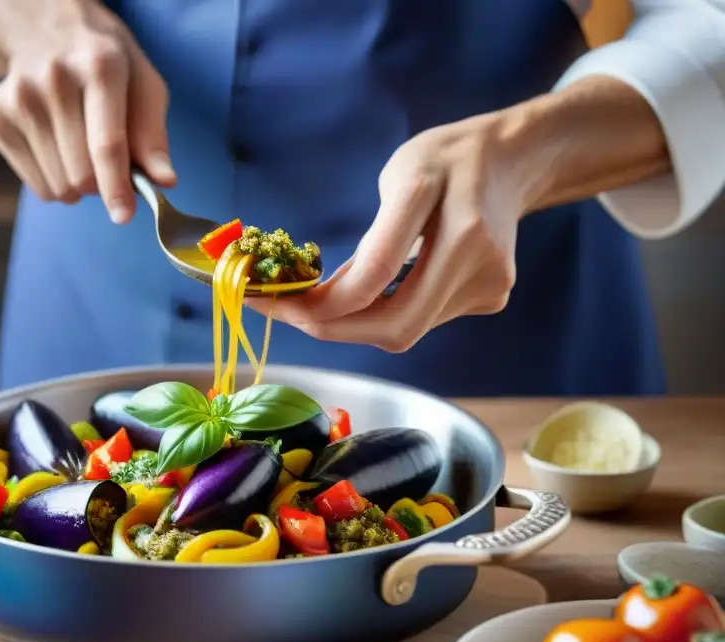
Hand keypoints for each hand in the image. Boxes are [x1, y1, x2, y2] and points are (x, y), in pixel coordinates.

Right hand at [0, 0, 175, 221]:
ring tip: (81, 150)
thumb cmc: (104, 63)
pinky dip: (56, 183)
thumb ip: (153, 134)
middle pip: (81, 173)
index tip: (123, 215)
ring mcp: (19, 98)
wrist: (45, 29)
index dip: (116, 186)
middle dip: (102, 185)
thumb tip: (164, 181)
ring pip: (59, 186)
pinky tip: (58, 148)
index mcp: (100, 66)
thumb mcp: (141, 83)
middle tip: (108, 165)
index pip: (106, 143)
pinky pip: (37, 186)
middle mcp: (54, 78)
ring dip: (79, 186)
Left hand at [249, 113, 530, 352]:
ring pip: (407, 330)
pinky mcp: (491, 299)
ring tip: (326, 297)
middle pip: (395, 325)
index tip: (279, 302)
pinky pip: (423, 320)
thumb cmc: (446, 160)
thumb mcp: (398, 177)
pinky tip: (377, 292)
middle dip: (334, 328)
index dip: (324, 303)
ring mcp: (489, 285)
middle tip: (291, 313)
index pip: (377, 274)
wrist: (514, 160)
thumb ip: (370, 239)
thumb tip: (330, 296)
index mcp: (450, 213)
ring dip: (357, 322)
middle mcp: (476, 256)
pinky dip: (388, 313)